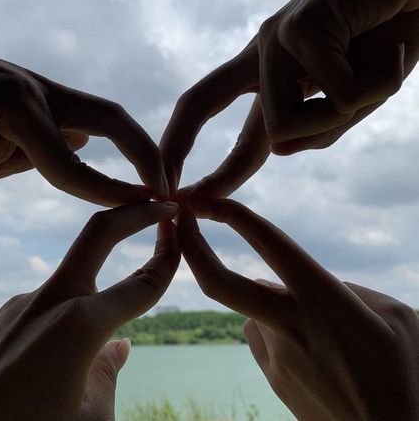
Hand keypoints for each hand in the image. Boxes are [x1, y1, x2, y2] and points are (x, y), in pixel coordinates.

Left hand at [0, 39, 168, 205]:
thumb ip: (14, 151)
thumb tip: (72, 149)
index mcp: (16, 103)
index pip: (72, 162)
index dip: (109, 192)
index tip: (144, 210)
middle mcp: (32, 89)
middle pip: (111, 119)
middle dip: (144, 153)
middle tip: (164, 185)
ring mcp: (28, 86)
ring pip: (86, 121)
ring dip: (106, 152)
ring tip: (100, 186)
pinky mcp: (18, 91)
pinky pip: (57, 121)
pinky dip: (57, 148)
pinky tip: (14, 163)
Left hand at [0, 201, 179, 420]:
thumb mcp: (88, 420)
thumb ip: (109, 376)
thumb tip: (120, 346)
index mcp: (79, 328)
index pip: (140, 284)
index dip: (167, 260)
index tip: (179, 239)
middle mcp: (47, 303)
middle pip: (98, 234)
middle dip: (135, 213)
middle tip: (160, 203)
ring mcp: (16, 305)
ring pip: (70, 284)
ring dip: (92, 297)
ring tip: (82, 356)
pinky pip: (41, 310)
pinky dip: (59, 323)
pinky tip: (46, 362)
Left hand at [160, 0, 418, 193]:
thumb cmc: (389, 41)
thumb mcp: (350, 101)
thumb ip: (315, 129)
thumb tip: (278, 150)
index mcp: (268, 74)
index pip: (217, 117)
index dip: (198, 157)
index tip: (182, 194)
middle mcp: (261, 55)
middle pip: (199, 102)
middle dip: (175, 146)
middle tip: (166, 192)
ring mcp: (276, 38)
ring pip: (281, 125)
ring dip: (339, 119)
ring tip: (381, 72)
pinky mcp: (301, 26)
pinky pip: (331, 95)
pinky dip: (371, 88)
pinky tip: (392, 51)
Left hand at [178, 200, 418, 419]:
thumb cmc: (404, 373)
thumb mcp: (393, 316)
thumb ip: (343, 288)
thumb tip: (292, 279)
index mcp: (324, 300)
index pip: (269, 244)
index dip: (234, 216)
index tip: (209, 199)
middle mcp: (290, 324)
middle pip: (219, 283)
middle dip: (191, 247)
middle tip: (178, 223)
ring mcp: (275, 354)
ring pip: (253, 307)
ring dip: (270, 300)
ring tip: (320, 328)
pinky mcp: (272, 375)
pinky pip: (262, 334)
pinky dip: (276, 325)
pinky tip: (310, 347)